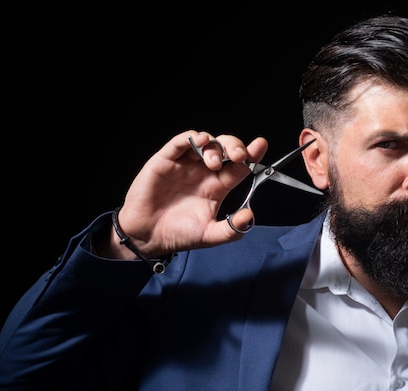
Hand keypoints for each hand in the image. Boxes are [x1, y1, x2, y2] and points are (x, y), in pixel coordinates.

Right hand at [101, 130, 267, 259]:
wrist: (147, 237)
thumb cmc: (178, 234)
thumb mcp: (209, 236)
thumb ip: (231, 230)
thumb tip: (250, 217)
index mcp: (218, 186)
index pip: (240, 166)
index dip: (252, 154)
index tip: (260, 146)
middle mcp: (204, 172)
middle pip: (226, 148)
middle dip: (236, 146)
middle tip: (240, 155)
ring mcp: (186, 164)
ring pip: (206, 142)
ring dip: (215, 146)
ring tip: (215, 162)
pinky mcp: (166, 160)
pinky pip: (180, 142)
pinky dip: (191, 137)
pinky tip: (200, 140)